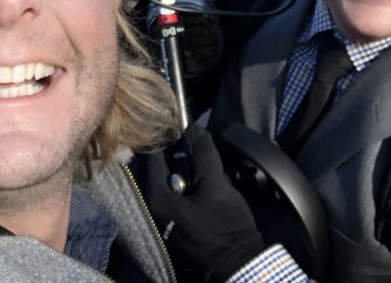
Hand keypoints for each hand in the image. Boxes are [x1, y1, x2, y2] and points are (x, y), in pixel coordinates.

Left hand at [134, 124, 265, 282]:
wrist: (238, 262)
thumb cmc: (226, 226)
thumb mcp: (216, 186)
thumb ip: (203, 155)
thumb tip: (194, 128)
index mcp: (157, 197)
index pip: (155, 156)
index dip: (170, 139)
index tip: (184, 128)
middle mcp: (152, 207)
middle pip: (161, 168)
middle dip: (181, 158)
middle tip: (199, 153)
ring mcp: (161, 216)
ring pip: (170, 181)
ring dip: (187, 173)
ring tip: (206, 174)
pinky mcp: (173, 222)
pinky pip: (176, 194)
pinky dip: (188, 187)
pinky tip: (205, 189)